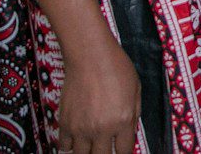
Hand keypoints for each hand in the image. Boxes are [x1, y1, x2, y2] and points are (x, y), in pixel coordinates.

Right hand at [57, 35, 138, 153]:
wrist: (90, 56)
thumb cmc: (116, 68)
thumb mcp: (136, 90)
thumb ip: (134, 114)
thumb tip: (130, 131)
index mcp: (123, 121)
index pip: (124, 151)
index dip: (124, 152)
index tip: (122, 150)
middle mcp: (102, 129)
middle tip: (106, 148)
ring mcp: (81, 128)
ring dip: (88, 152)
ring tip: (91, 146)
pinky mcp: (64, 123)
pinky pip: (64, 146)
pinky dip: (70, 147)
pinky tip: (76, 142)